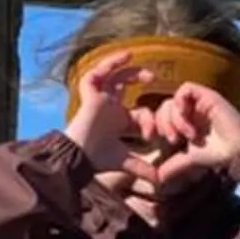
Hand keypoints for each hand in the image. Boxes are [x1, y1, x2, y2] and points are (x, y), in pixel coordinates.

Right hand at [64, 49, 142, 170]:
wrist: (79, 157)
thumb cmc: (98, 158)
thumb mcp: (125, 161)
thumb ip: (142, 168)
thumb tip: (160, 181)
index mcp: (118, 120)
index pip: (139, 112)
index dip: (149, 120)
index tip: (152, 133)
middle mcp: (109, 107)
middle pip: (123, 84)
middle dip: (136, 77)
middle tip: (152, 76)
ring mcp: (99, 99)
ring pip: (109, 75)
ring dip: (121, 65)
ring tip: (132, 56)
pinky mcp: (90, 95)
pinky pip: (96, 74)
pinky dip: (108, 64)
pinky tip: (122, 57)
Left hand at [141, 83, 239, 197]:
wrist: (238, 150)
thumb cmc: (218, 154)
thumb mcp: (190, 160)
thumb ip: (173, 165)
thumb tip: (157, 179)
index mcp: (183, 123)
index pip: (159, 117)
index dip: (154, 126)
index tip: (157, 140)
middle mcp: (189, 111)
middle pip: (163, 108)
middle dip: (163, 124)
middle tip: (173, 140)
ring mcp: (197, 103)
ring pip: (172, 100)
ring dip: (174, 118)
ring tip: (188, 134)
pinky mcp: (207, 96)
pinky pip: (186, 88)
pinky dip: (180, 99)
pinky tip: (184, 114)